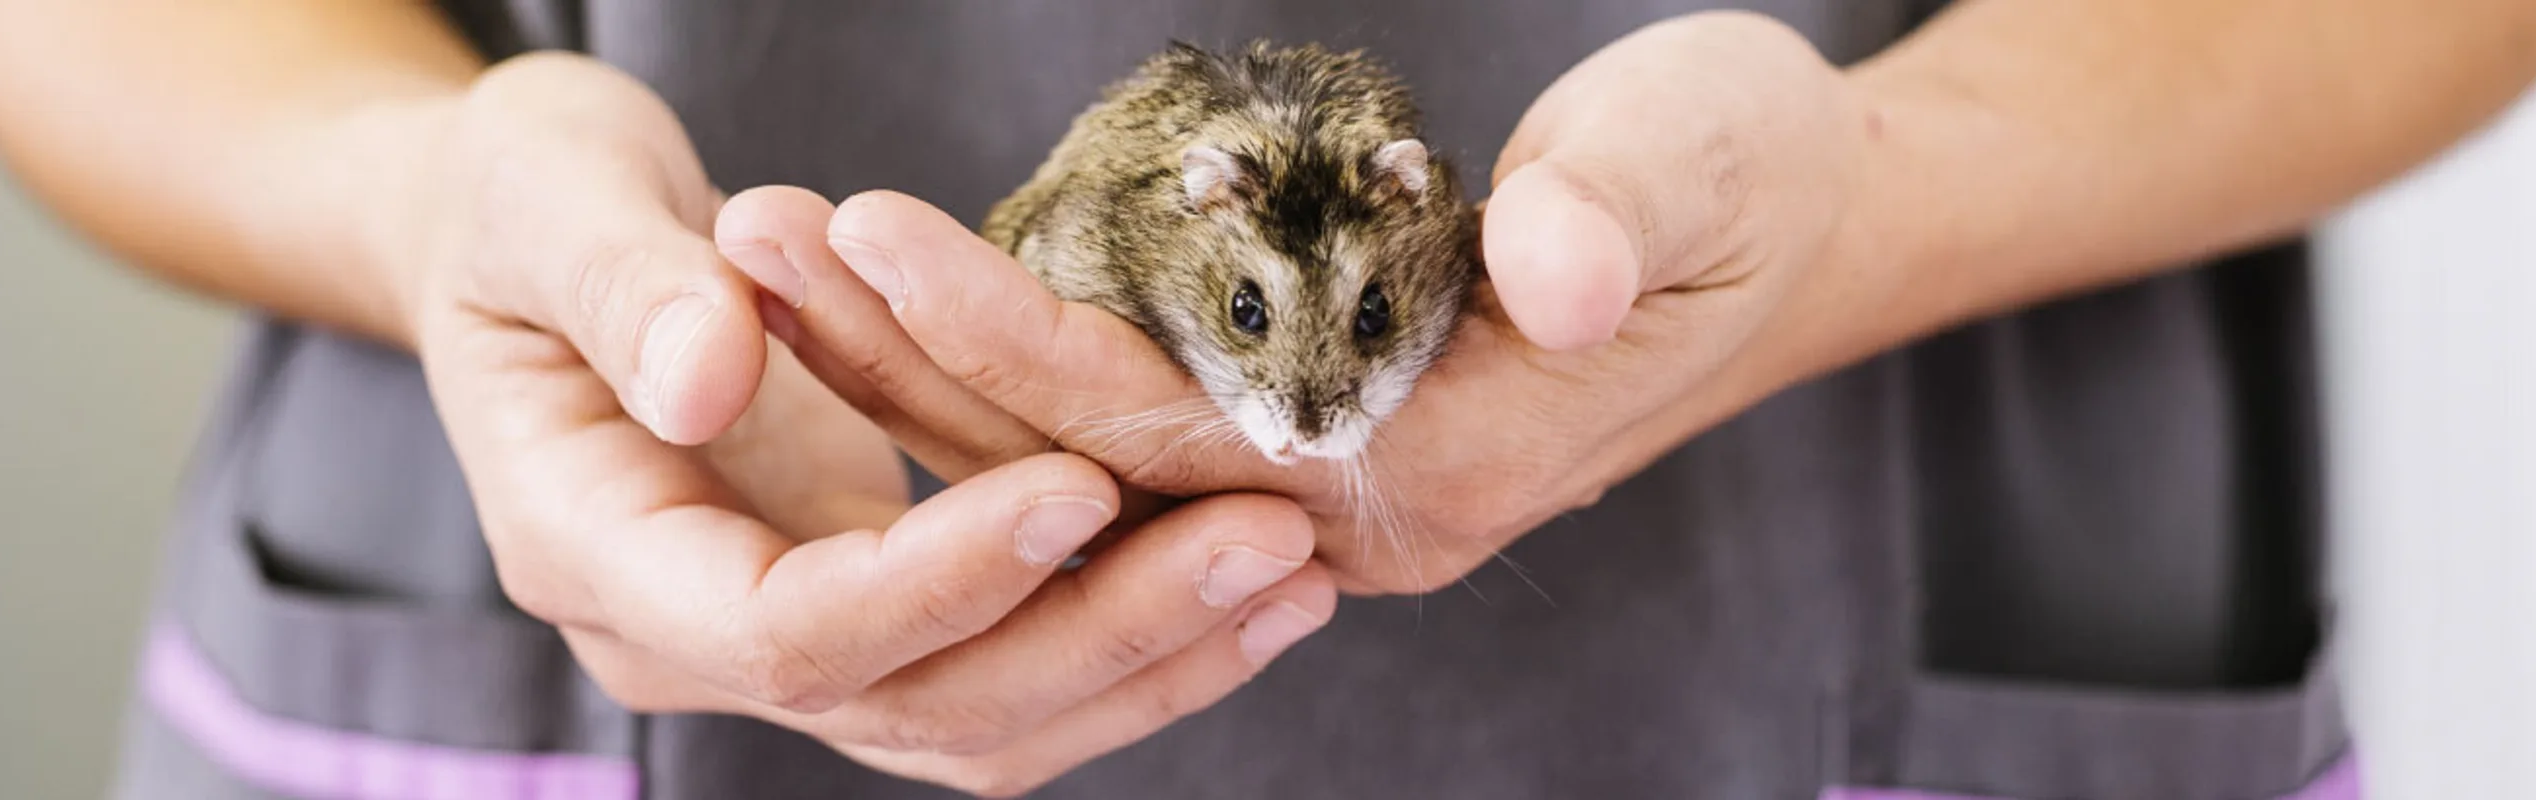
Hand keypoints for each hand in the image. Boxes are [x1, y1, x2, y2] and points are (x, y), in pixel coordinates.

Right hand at [391, 52, 1336, 795]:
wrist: (519, 241)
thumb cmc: (518, 200)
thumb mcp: (544, 198)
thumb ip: (626, 288)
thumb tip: (711, 374)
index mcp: (598, 551)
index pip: (793, 626)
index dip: (945, 573)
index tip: (1084, 480)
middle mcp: (690, 635)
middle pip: (918, 702)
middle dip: (1100, 629)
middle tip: (1265, 539)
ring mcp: (779, 640)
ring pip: (981, 720)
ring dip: (1147, 659)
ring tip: (1292, 575)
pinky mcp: (861, 612)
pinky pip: (1002, 671)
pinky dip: (1124, 640)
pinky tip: (1244, 582)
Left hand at [724, 11, 1896, 593]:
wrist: (1790, 236)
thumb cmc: (1752, 181)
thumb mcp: (1713, 160)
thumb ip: (1632, 211)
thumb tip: (1565, 265)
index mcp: (1437, 468)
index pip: (1174, 429)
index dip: (1013, 337)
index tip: (866, 231)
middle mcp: (1353, 513)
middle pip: (1083, 462)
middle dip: (907, 355)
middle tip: (745, 235)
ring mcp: (1320, 490)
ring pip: (1077, 452)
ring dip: (915, 361)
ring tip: (769, 247)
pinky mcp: (1298, 440)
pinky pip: (1113, 424)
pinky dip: (989, 360)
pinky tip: (875, 299)